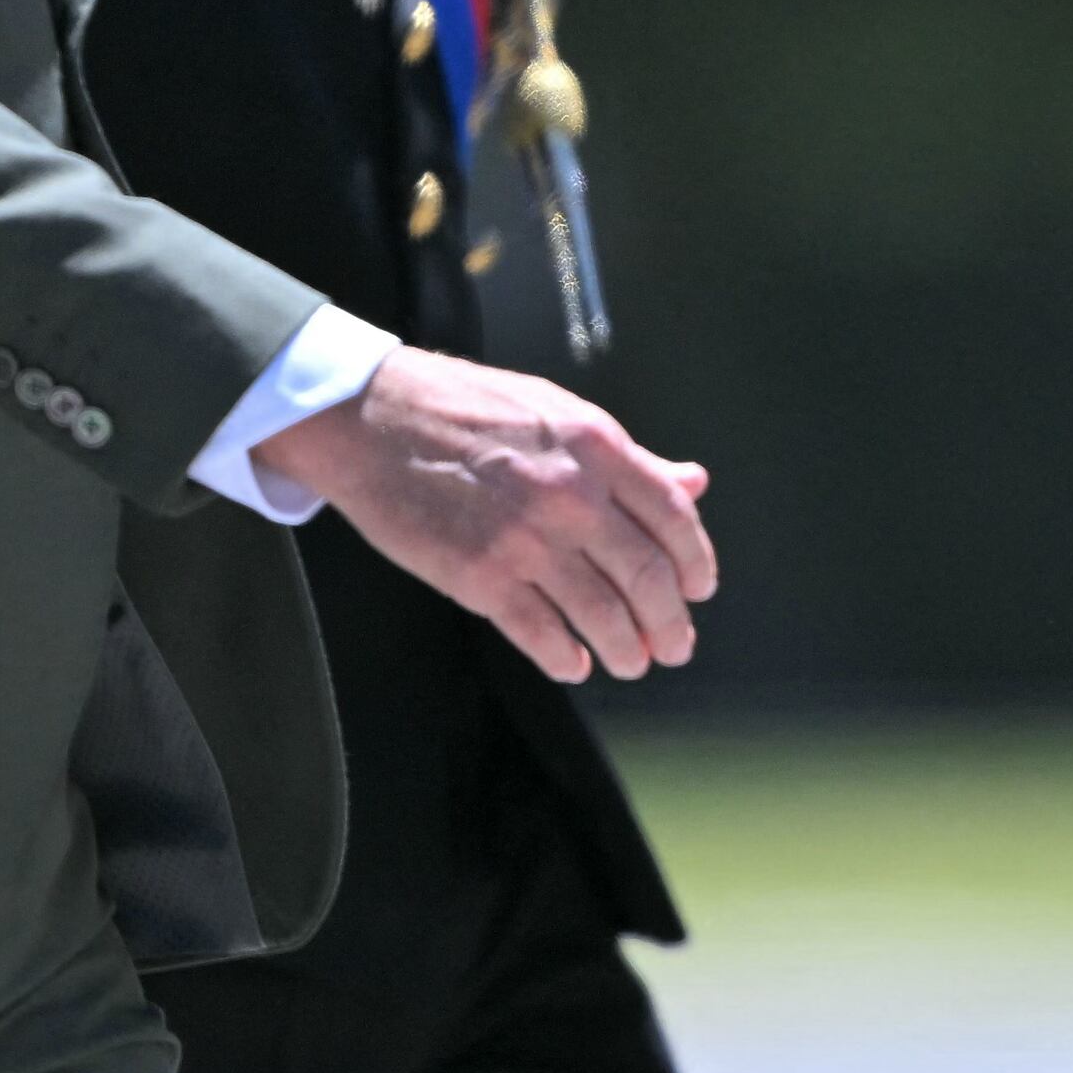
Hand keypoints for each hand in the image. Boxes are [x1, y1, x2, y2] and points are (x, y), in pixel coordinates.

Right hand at [256, 350, 717, 684]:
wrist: (373, 417)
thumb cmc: (466, 408)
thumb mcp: (560, 413)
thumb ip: (628, 458)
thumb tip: (692, 483)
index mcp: (598, 447)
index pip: (674, 518)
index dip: (696, 563)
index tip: (700, 590)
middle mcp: (571, 495)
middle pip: (647, 576)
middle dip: (670, 622)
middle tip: (676, 645)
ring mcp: (525, 539)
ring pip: (601, 614)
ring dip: (627, 649)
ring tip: (633, 661)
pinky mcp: (478, 576)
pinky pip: (538, 632)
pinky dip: (565, 658)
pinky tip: (574, 665)